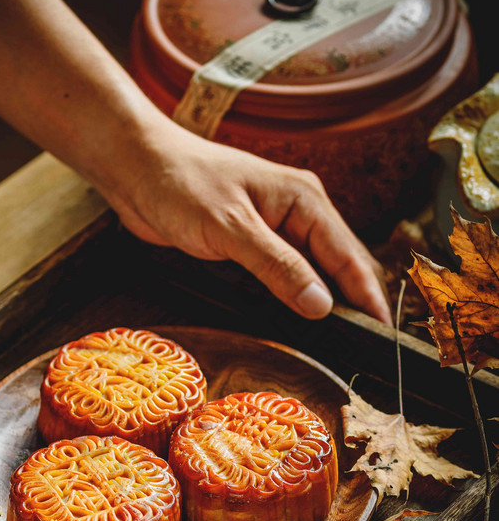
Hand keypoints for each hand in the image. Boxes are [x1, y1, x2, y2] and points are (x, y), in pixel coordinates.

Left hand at [107, 122, 391, 324]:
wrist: (138, 170)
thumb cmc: (181, 186)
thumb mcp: (231, 229)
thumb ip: (277, 266)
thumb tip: (321, 304)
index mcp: (305, 200)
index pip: (350, 256)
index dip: (369, 296)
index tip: (383, 334)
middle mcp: (299, 214)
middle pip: (339, 268)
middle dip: (353, 305)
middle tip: (364, 351)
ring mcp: (276, 231)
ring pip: (313, 276)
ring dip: (323, 306)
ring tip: (340, 346)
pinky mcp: (253, 247)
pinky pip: (285, 278)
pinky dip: (294, 301)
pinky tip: (298, 325)